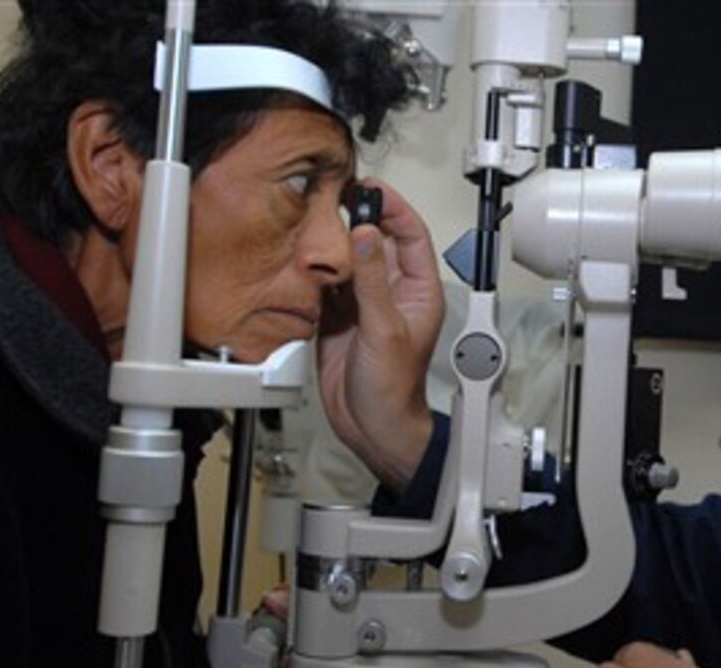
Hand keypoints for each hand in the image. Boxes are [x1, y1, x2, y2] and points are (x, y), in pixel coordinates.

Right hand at [317, 178, 444, 488]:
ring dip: (331, 244)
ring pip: (348, 259)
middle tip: (334, 197)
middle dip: (356, 217)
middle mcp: (392, 291)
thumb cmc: (394, 389)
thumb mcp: (385, 328)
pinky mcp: (337, 317)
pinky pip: (325, 284)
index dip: (393, 207)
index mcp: (418, 290)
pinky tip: (302, 260)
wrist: (371, 426)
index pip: (410, 234)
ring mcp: (363, 303)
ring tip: (314, 224)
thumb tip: (366, 235)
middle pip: (376, 240)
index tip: (371, 188)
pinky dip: (313, 272)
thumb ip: (373, 280)